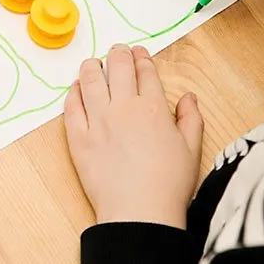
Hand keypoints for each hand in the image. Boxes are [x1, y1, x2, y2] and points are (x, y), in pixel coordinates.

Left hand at [63, 45, 203, 227]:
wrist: (139, 212)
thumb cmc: (169, 185)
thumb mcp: (191, 149)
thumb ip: (191, 118)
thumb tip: (188, 97)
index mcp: (154, 108)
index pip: (146, 73)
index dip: (142, 59)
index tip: (138, 53)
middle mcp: (124, 108)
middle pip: (119, 69)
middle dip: (118, 55)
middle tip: (117, 51)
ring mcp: (98, 121)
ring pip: (91, 81)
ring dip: (92, 67)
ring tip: (93, 62)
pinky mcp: (79, 138)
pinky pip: (72, 108)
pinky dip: (73, 93)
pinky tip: (75, 87)